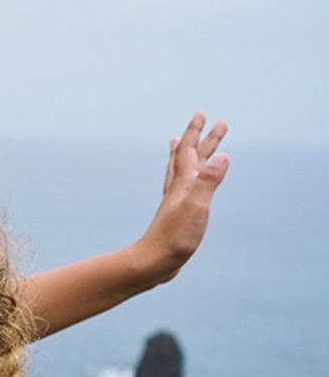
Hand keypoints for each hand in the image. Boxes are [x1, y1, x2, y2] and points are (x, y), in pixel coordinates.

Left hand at [132, 112, 229, 283]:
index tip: (202, 114)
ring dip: (185, 154)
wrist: (154, 262)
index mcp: (184, 184)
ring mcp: (175, 201)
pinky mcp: (176, 214)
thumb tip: (223, 156)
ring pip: (181, 170)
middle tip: (212, 121)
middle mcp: (178, 189)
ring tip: (179, 142)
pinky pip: (179, 187)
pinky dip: (181, 177)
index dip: (196, 132)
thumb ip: (209, 181)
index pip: (191, 151)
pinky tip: (181, 183)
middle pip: (190, 157)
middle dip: (202, 138)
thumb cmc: (174, 237)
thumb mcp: (197, 206)